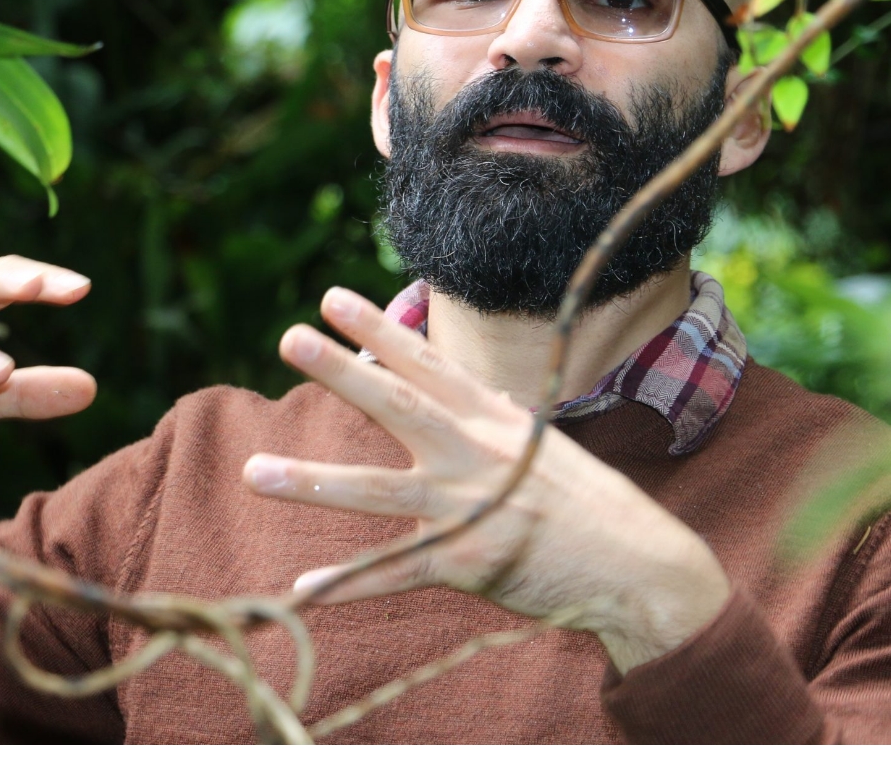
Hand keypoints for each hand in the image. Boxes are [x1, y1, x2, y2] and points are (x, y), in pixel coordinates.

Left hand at [251, 286, 727, 669]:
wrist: (635, 563)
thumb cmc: (590, 505)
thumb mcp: (546, 448)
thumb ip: (501, 424)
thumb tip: (479, 395)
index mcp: (497, 421)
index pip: (429, 365)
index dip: (380, 330)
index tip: (334, 299)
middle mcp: (480, 454)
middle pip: (399, 406)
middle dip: (342, 370)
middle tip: (289, 337)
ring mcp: (472, 508)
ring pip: (377, 490)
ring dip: (312, 481)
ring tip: (255, 470)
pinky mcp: (468, 564)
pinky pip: (395, 574)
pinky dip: (349, 585)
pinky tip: (301, 591)